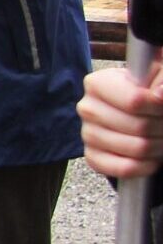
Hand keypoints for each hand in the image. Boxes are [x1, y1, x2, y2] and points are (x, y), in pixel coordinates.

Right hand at [81, 63, 162, 178]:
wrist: (133, 109)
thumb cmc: (145, 90)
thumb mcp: (156, 74)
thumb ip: (161, 78)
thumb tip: (159, 95)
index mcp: (97, 83)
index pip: (135, 101)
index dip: (159, 106)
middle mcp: (87, 109)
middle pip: (139, 127)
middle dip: (162, 127)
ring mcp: (87, 134)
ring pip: (137, 149)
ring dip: (159, 145)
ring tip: (160, 136)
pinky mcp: (92, 157)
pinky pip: (124, 169)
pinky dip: (146, 166)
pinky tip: (152, 156)